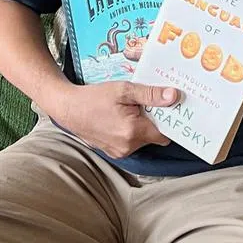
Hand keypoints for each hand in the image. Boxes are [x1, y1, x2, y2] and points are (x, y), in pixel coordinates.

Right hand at [52, 82, 179, 158]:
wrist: (68, 108)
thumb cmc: (95, 97)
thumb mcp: (124, 90)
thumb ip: (150, 94)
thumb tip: (174, 96)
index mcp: (134, 131)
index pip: (165, 134)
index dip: (169, 121)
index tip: (169, 108)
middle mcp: (129, 146)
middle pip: (154, 136)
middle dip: (154, 121)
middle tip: (148, 103)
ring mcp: (120, 152)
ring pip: (143, 140)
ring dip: (142, 126)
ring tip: (132, 109)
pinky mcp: (114, 152)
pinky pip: (131, 143)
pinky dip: (132, 132)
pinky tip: (122, 117)